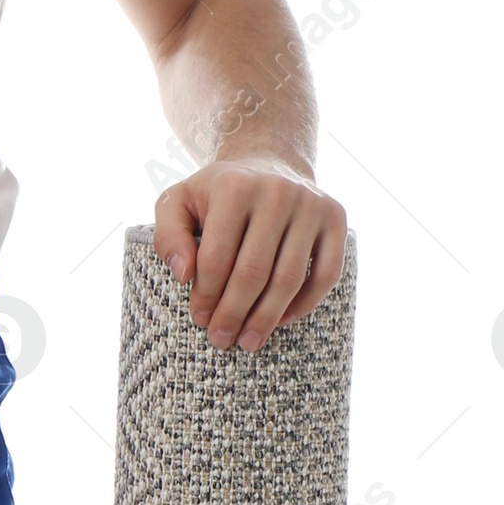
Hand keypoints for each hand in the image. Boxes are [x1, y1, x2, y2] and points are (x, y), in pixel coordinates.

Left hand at [153, 161, 346, 350]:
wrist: (269, 163)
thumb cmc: (217, 193)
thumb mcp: (179, 202)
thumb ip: (168, 236)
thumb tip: (184, 274)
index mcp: (234, 187)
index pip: (217, 258)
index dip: (206, 296)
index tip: (200, 319)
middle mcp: (277, 192)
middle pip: (254, 272)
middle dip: (234, 313)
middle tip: (221, 339)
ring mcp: (311, 205)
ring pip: (289, 279)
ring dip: (267, 318)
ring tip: (249, 341)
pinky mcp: (336, 219)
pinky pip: (326, 274)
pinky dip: (305, 304)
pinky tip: (282, 320)